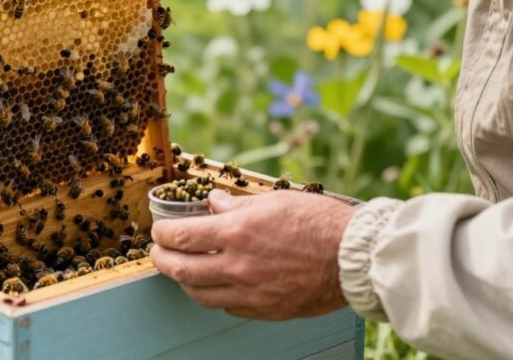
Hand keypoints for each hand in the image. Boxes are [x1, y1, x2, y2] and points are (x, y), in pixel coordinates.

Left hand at [150, 189, 354, 319]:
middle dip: (161, 260)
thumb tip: (214, 203)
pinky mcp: (266, 310)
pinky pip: (227, 307)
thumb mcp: (275, 200)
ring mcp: (251, 292)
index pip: (181, 237)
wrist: (354, 258)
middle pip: (181, 270)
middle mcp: (238, 266)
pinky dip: (214, 296)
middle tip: (158, 253)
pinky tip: (215, 285)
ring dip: (184, 282)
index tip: (159, 230)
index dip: (163, 234)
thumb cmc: (321, 224)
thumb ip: (238, 205)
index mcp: (238, 232)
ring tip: (181, 270)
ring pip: (199, 295)